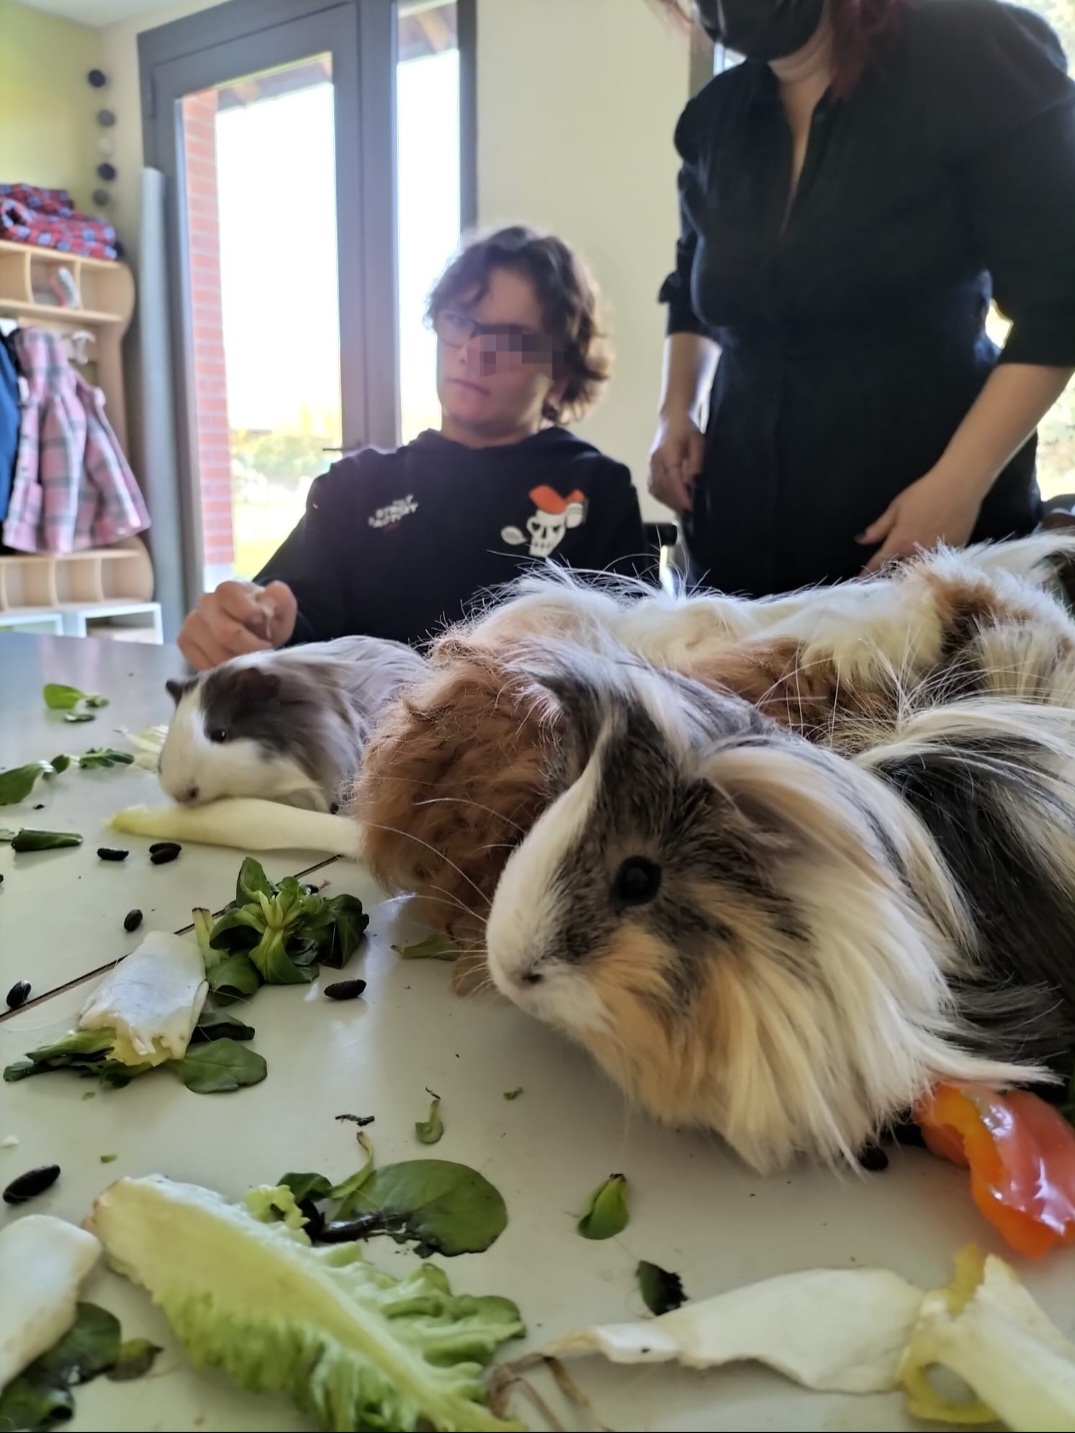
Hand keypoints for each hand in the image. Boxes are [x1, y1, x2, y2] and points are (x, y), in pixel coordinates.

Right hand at [177, 579, 297, 670]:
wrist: (253, 634)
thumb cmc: (267, 621)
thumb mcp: (282, 610)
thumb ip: (281, 599)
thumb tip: (274, 591)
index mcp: (230, 589)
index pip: (228, 594)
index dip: (247, 612)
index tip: (263, 627)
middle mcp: (206, 602)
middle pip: (223, 631)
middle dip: (248, 648)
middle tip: (262, 655)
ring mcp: (192, 622)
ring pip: (213, 650)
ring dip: (236, 662)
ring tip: (249, 662)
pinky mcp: (185, 641)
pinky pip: (200, 662)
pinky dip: (220, 669)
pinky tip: (232, 667)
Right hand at [648, 413, 704, 512]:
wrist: (672, 418)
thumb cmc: (688, 429)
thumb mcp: (698, 443)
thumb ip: (696, 462)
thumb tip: (694, 481)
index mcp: (667, 454)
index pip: (672, 480)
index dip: (680, 496)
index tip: (689, 508)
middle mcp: (656, 462)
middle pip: (662, 488)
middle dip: (675, 502)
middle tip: (689, 512)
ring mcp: (651, 465)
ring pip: (656, 489)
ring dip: (668, 501)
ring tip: (681, 508)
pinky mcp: (650, 467)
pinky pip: (653, 486)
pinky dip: (661, 496)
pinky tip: (671, 500)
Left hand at [858, 468, 983, 575]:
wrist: (961, 485)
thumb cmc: (925, 492)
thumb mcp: (897, 507)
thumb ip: (879, 528)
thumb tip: (861, 540)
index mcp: (900, 543)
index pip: (879, 563)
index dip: (868, 573)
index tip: (860, 582)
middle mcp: (917, 554)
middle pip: (900, 572)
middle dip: (891, 575)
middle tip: (886, 576)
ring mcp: (937, 556)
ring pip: (920, 571)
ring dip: (911, 573)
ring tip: (905, 577)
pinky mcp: (955, 553)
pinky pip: (939, 564)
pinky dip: (931, 565)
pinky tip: (929, 564)